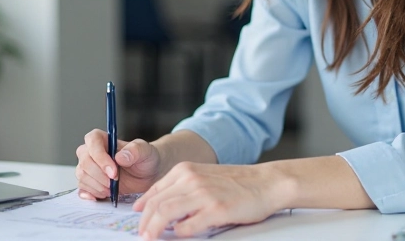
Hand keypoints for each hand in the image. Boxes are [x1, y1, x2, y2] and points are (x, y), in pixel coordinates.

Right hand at [75, 129, 162, 200]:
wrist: (147, 175)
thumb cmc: (145, 159)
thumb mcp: (145, 151)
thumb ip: (135, 150)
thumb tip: (119, 157)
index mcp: (103, 139)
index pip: (92, 142)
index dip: (100, 158)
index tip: (113, 172)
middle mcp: (92, 152)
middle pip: (85, 161)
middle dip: (100, 176)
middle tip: (115, 182)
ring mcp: (88, 168)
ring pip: (82, 176)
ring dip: (97, 186)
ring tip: (112, 189)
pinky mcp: (89, 182)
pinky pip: (82, 188)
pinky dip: (90, 194)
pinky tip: (101, 196)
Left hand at [133, 162, 280, 239]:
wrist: (266, 182)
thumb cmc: (236, 183)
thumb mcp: (204, 176)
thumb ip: (182, 187)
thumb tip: (159, 207)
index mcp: (185, 170)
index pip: (154, 191)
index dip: (142, 208)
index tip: (138, 219)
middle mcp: (191, 179)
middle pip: (155, 204)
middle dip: (144, 223)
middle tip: (142, 235)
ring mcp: (203, 194)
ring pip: (165, 214)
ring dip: (154, 229)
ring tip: (151, 238)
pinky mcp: (216, 210)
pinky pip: (187, 226)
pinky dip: (179, 233)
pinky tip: (180, 235)